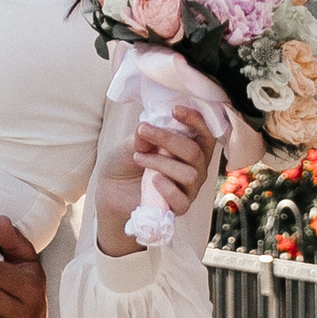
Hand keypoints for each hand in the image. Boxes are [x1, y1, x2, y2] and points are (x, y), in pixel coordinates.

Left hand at [94, 106, 220, 251]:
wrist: (111, 189)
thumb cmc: (127, 162)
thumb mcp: (131, 143)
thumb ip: (143, 136)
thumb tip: (147, 127)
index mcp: (190, 147)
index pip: (205, 133)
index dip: (195, 120)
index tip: (174, 110)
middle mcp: (195, 167)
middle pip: (196, 152)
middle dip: (169, 139)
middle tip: (144, 131)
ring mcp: (189, 188)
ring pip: (189, 175)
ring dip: (162, 163)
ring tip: (138, 158)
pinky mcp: (179, 207)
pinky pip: (182, 200)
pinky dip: (167, 189)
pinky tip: (153, 180)